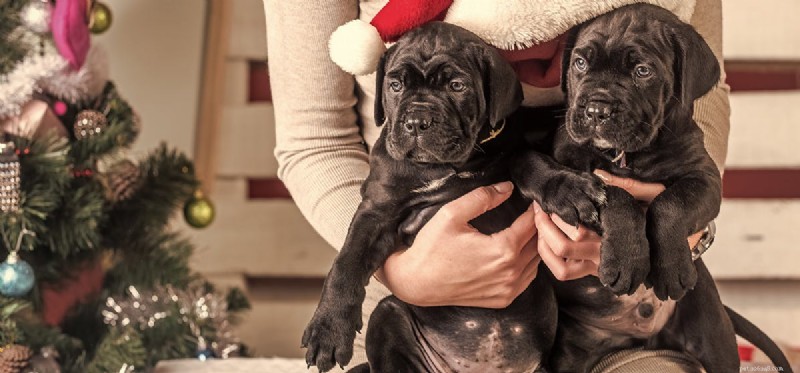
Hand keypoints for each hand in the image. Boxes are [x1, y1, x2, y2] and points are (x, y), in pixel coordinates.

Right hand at [375, 182, 540, 308]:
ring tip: (528, 230)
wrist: (416, 282)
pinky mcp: (502, 299)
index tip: (534, 200)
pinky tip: (519, 252)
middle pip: (538, 244)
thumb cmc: (431, 248)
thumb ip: (482, 197)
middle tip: (535, 212)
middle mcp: (510, 273)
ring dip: (535, 245)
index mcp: (503, 250)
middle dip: (538, 226)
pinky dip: (528, 264)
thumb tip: (508, 188)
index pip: (532, 224)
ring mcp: (508, 290)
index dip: (535, 209)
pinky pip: (527, 279)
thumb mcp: (451, 214)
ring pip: (536, 262)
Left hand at [535, 170, 704, 281]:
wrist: (670, 248)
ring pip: (560, 263)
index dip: (557, 216)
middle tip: (537, 207)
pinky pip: (563, 272)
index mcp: (617, 236)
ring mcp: (598, 267)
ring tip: (538, 222)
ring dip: (543, 243)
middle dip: (544, 225)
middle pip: (564, 246)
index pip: (578, 232)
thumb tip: (597, 173)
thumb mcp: (651, 196)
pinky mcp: (592, 272)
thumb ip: (627, 185)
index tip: (547, 201)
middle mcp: (606, 255)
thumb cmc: (659, 217)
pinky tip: (543, 240)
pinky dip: (548, 258)